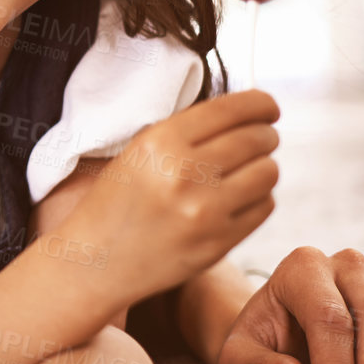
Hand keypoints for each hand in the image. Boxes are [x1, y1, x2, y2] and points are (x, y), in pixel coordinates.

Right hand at [62, 90, 280, 304]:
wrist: (95, 260)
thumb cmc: (115, 202)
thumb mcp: (137, 153)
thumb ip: (185, 133)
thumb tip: (243, 114)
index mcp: (158, 142)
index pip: (230, 110)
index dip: (260, 103)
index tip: (267, 107)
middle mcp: (183, 173)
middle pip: (256, 139)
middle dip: (264, 135)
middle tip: (261, 139)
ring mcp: (204, 211)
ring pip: (267, 172)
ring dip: (263, 167)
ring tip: (247, 170)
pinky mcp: (218, 243)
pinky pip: (264, 207)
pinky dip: (259, 198)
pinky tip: (239, 198)